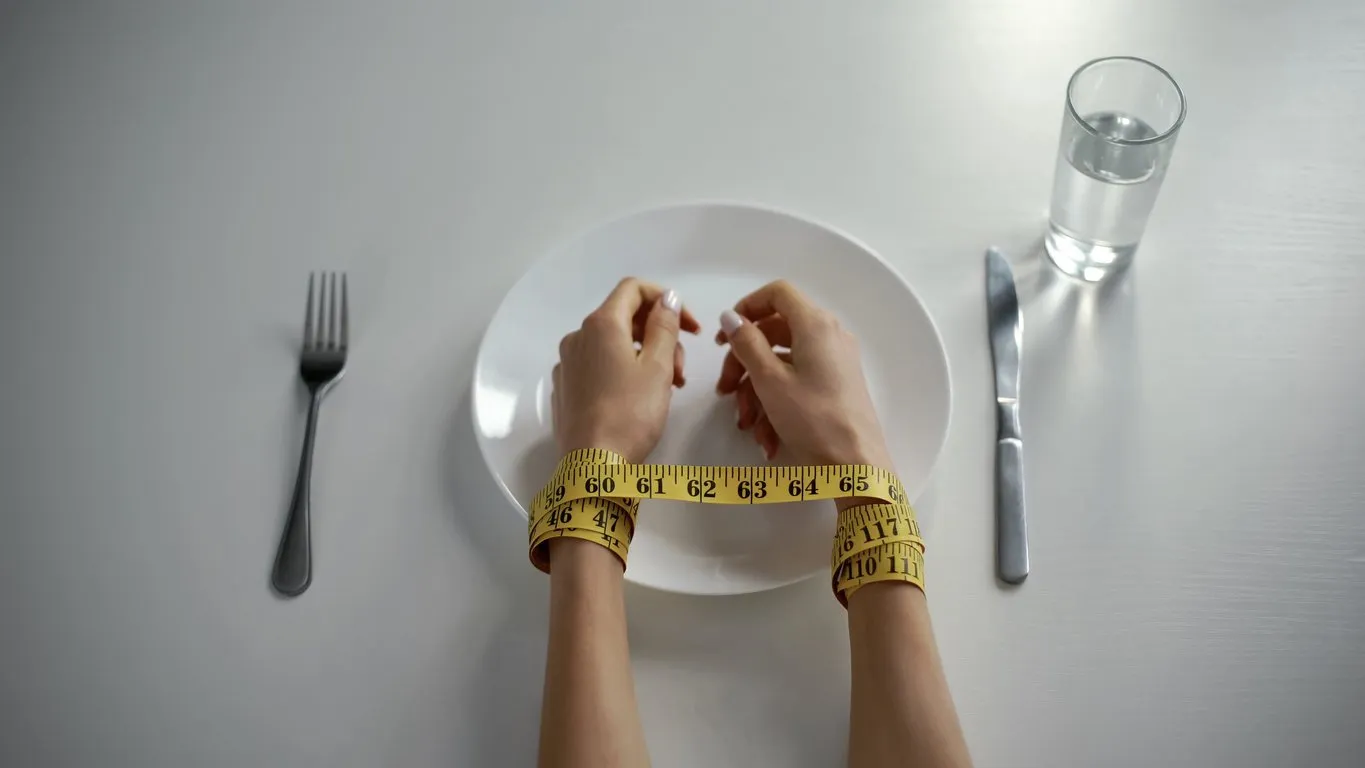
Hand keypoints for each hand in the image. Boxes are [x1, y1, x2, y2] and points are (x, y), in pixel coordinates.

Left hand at [553, 278, 700, 463]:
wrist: (594, 468)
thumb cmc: (631, 414)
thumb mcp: (657, 367)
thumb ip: (665, 326)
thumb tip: (667, 298)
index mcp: (601, 325)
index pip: (634, 289)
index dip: (667, 300)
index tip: (691, 327)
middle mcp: (578, 337)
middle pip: (626, 318)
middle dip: (660, 334)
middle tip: (682, 369)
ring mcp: (568, 363)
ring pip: (615, 344)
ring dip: (647, 355)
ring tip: (668, 387)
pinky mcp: (567, 388)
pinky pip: (600, 365)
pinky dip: (625, 371)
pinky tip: (640, 398)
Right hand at [715, 280, 891, 467]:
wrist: (856, 468)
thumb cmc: (813, 420)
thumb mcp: (770, 381)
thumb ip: (747, 344)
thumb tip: (731, 318)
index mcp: (816, 325)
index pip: (778, 293)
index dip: (747, 308)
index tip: (725, 336)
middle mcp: (829, 336)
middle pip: (775, 332)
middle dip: (743, 363)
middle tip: (723, 391)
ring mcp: (834, 362)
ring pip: (782, 363)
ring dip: (756, 392)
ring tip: (746, 425)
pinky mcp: (835, 386)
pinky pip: (797, 383)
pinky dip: (777, 403)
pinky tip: (766, 438)